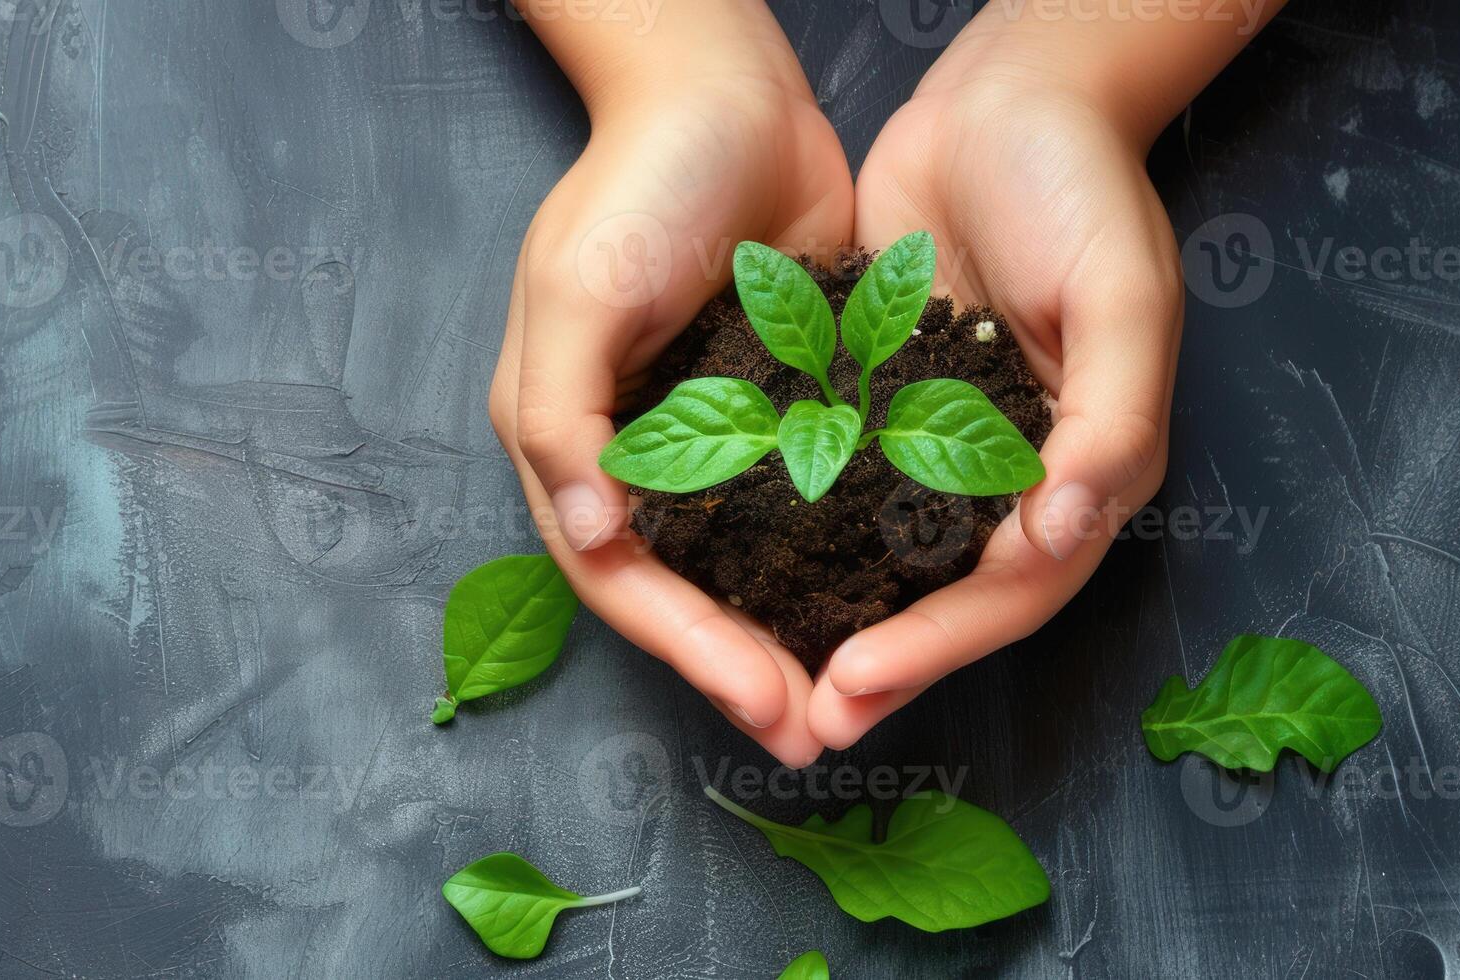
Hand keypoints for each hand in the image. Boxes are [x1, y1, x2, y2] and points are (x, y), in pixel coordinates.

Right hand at [489, 67, 852, 766]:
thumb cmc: (636, 181)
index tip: (764, 700)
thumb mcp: (581, 290)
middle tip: (816, 731)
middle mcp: (635, 453)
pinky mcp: (781, 405)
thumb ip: (571, 417)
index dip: (687, 647)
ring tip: (856, 693)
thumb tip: (587, 533)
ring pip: (749, 562)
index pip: (620, 574)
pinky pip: (806, 500)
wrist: (725, 89)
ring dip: (796, 628)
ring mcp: (711, 433)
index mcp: (568, 440)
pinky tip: (892, 594)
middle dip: (744, 664)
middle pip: (684, 589)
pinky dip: (839, 552)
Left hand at [806, 70, 1181, 747]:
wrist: (1010, 100)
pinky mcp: (880, 403)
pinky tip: (737, 574)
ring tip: (758, 676)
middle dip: (878, 663)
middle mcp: (1012, 473)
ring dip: (830, 620)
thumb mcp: (1122, 295)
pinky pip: (841, 490)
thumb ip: (1110, 422)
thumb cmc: (1082, 187)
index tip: (854, 684)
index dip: (937, 646)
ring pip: (884, 560)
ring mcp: (942, 442)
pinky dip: (799, 534)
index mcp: (1086, 467)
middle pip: (943, 599)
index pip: (1011, 589)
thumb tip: (1063, 534)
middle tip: (799, 721)